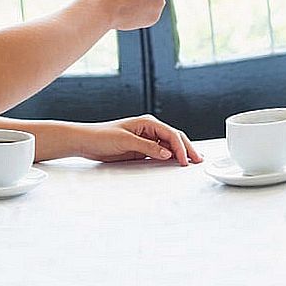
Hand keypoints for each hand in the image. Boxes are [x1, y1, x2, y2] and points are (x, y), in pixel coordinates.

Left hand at [74, 114, 202, 165]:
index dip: (181, 147)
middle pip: (175, 138)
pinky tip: (177, 163)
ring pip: (169, 145)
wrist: (86, 141)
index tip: (186, 160)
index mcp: (148, 122)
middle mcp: (150, 129)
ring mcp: (147, 139)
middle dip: (187, 148)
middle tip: (198, 161)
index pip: (171, 134)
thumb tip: (167, 153)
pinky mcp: (142, 149)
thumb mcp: (126, 141)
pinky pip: (160, 152)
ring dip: (181, 153)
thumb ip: (147, 147)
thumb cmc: (102, 136)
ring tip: (192, 162)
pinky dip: (170, 157)